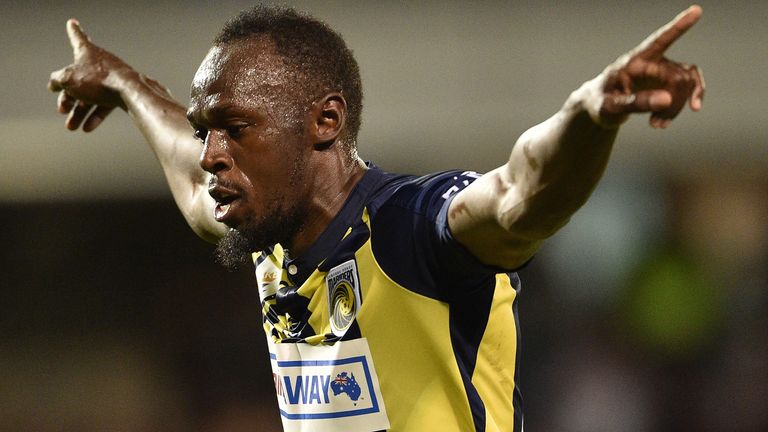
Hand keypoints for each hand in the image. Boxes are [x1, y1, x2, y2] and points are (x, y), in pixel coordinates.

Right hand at [48, 19, 133, 130]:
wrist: (130, 93)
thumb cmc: (99, 80)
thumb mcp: (69, 79)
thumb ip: (58, 80)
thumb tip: (54, 84)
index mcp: (88, 52)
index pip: (78, 37)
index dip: (73, 31)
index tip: (72, 23)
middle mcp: (101, 62)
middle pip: (79, 80)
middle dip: (68, 98)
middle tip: (62, 110)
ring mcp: (112, 78)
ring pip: (92, 96)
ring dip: (80, 113)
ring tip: (72, 127)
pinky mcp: (122, 93)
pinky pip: (106, 105)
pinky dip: (96, 116)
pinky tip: (88, 128)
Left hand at [597, 5, 704, 127]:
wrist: (598, 107)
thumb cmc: (599, 103)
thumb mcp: (609, 107)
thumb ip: (635, 103)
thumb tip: (667, 99)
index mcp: (634, 61)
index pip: (659, 41)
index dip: (678, 27)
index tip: (696, 11)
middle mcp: (651, 61)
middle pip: (678, 76)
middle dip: (674, 103)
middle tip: (656, 124)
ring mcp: (662, 71)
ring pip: (687, 83)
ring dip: (678, 107)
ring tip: (657, 125)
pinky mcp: (667, 82)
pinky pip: (689, 87)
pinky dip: (684, 104)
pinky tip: (667, 121)